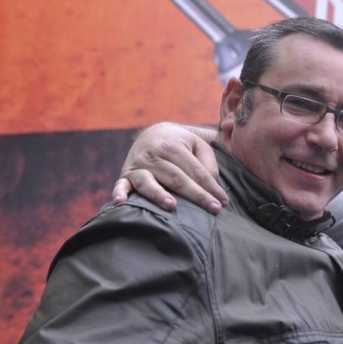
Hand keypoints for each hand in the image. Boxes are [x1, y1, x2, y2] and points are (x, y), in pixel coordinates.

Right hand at [112, 123, 226, 213]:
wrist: (153, 133)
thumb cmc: (183, 144)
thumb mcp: (199, 143)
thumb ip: (210, 160)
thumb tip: (214, 181)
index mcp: (174, 145)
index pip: (196, 170)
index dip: (211, 187)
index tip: (223, 202)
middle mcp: (154, 154)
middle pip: (177, 178)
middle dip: (197, 195)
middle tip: (214, 209)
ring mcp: (138, 165)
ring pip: (148, 182)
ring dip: (158, 194)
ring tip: (172, 206)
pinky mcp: (125, 175)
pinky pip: (120, 185)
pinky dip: (119, 193)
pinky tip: (121, 202)